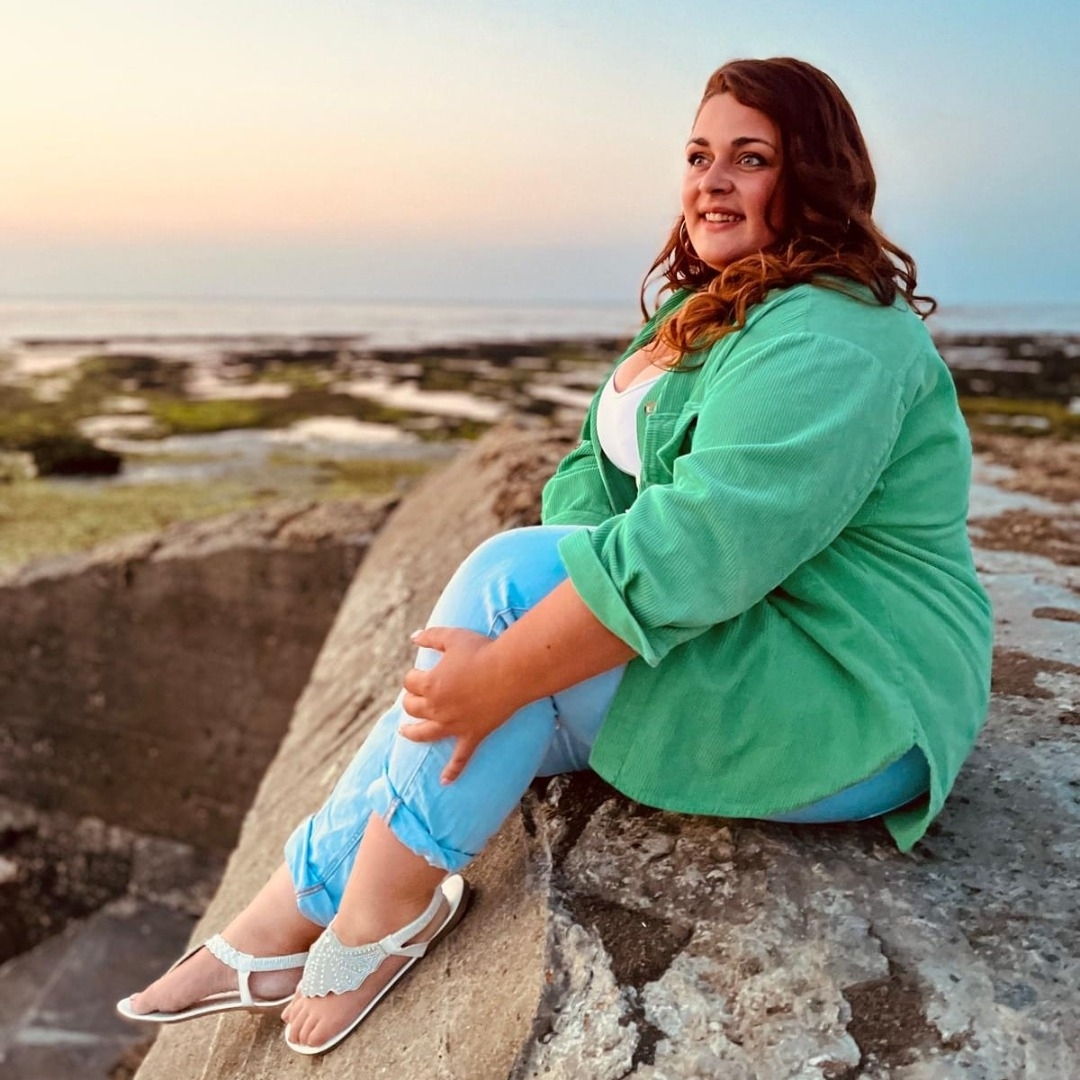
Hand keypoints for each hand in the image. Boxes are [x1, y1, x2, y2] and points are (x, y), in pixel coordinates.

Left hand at [399, 627, 522, 784]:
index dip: (413, 676)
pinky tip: (445, 781)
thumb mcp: (452, 637)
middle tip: (415, 696)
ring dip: (412, 732)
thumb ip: (430, 636)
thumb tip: (413, 637)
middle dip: (410, 700)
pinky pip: (460, 758)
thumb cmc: (482, 650)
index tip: (420, 671)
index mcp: (430, 684)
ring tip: (404, 731)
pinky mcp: (473, 735)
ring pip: (425, 733)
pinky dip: (452, 771)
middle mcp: (437, 708)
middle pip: (413, 707)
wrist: (512, 670)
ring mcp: (454, 725)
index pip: (409, 683)